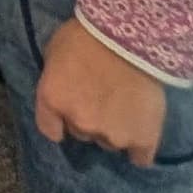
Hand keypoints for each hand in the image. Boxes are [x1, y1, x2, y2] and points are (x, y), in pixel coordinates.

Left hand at [34, 17, 168, 164]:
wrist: (132, 37)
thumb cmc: (87, 34)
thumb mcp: (56, 51)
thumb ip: (57, 79)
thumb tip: (64, 88)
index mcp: (52, 100)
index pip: (50, 129)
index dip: (60, 122)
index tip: (69, 114)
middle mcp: (80, 123)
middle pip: (82, 132)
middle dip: (89, 118)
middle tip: (102, 98)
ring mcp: (112, 135)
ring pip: (110, 141)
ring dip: (114, 128)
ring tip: (126, 106)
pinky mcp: (143, 139)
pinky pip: (141, 157)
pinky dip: (141, 147)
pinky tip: (142, 132)